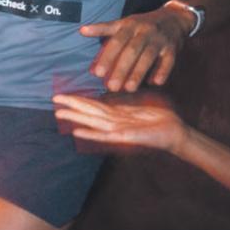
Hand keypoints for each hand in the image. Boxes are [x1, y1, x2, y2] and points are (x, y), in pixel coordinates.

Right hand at [53, 93, 187, 152]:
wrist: (175, 133)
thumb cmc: (159, 120)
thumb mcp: (139, 106)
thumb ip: (124, 103)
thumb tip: (110, 93)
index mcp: (116, 113)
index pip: (92, 105)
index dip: (77, 100)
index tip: (63, 95)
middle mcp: (114, 122)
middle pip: (88, 112)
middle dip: (71, 106)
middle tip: (53, 100)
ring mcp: (118, 130)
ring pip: (92, 121)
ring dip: (76, 118)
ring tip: (59, 114)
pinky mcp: (125, 137)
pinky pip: (105, 134)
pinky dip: (90, 134)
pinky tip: (77, 132)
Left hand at [80, 7, 191, 91]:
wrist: (173, 18)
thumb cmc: (140, 25)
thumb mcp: (122, 25)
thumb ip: (104, 37)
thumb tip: (85, 47)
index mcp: (128, 24)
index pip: (116, 41)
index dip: (106, 57)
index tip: (97, 73)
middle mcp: (144, 30)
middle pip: (131, 50)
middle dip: (120, 69)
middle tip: (111, 86)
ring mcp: (159, 39)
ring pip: (148, 57)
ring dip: (138, 73)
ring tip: (128, 88)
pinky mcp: (172, 48)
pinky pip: (168, 61)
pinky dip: (161, 72)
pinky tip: (154, 83)